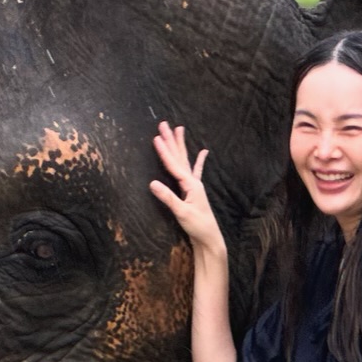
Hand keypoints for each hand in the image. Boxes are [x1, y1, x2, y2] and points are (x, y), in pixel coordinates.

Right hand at [149, 123, 225, 251]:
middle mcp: (193, 181)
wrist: (209, 238)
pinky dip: (199, 161)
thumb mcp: (181, 212)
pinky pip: (196, 171)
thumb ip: (167, 198)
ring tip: (179, 129)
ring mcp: (194, 185)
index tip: (155, 137)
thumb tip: (152, 183)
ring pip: (185, 160)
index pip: (173, 165)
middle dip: (171, 140)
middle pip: (179, 157)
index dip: (164, 151)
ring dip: (180, 145)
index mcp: (190, 184)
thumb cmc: (197, 226)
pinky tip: (204, 152)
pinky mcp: (194, 191)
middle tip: (164, 124)